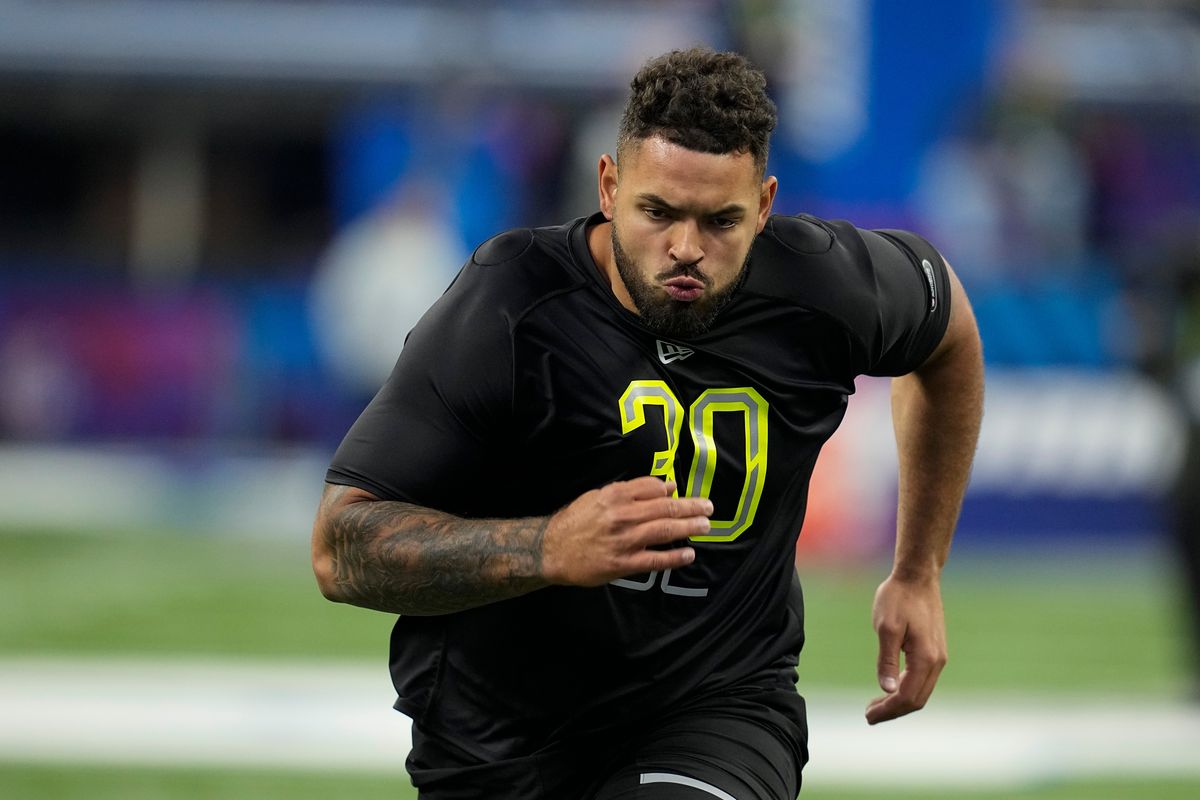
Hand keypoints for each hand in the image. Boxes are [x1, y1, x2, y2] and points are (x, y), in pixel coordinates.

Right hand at [542, 476, 712, 586]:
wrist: (551, 550)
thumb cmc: (575, 521)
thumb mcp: (598, 497)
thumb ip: (631, 491)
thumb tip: (666, 486)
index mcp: (615, 495)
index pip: (653, 487)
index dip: (671, 490)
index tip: (683, 493)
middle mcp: (622, 515)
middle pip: (665, 508)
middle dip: (691, 508)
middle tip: (709, 508)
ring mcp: (624, 540)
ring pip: (665, 531)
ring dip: (689, 527)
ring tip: (705, 526)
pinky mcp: (623, 563)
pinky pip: (656, 560)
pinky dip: (675, 557)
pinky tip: (689, 554)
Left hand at [865, 573, 946, 724]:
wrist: (918, 577)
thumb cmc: (898, 598)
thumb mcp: (886, 627)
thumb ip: (887, 660)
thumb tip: (887, 689)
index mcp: (925, 658)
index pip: (906, 697)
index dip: (887, 710)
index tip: (868, 716)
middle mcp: (937, 661)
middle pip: (917, 700)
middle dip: (893, 711)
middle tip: (869, 715)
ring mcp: (939, 656)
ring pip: (922, 692)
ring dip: (900, 702)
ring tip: (876, 706)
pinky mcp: (935, 651)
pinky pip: (923, 680)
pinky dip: (907, 690)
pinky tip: (891, 689)